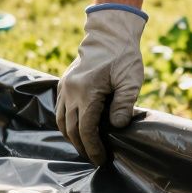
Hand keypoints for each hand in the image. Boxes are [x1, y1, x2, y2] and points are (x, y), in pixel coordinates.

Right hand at [56, 6, 146, 164]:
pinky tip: (77, 129)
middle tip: (94, 159)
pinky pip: (60, 109)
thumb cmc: (123, 56)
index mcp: (87, 92)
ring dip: (71, 137)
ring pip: (61, 121)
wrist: (109, 33)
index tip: (101, 159)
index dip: (93, 147)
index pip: (85, 129)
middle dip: (82, 147)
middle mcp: (70, 91)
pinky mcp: (63, 83)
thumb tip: (117, 127)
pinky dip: (66, 123)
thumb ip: (124, 105)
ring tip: (85, 148)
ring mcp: (64, 87)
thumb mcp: (131, 80)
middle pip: (71, 129)